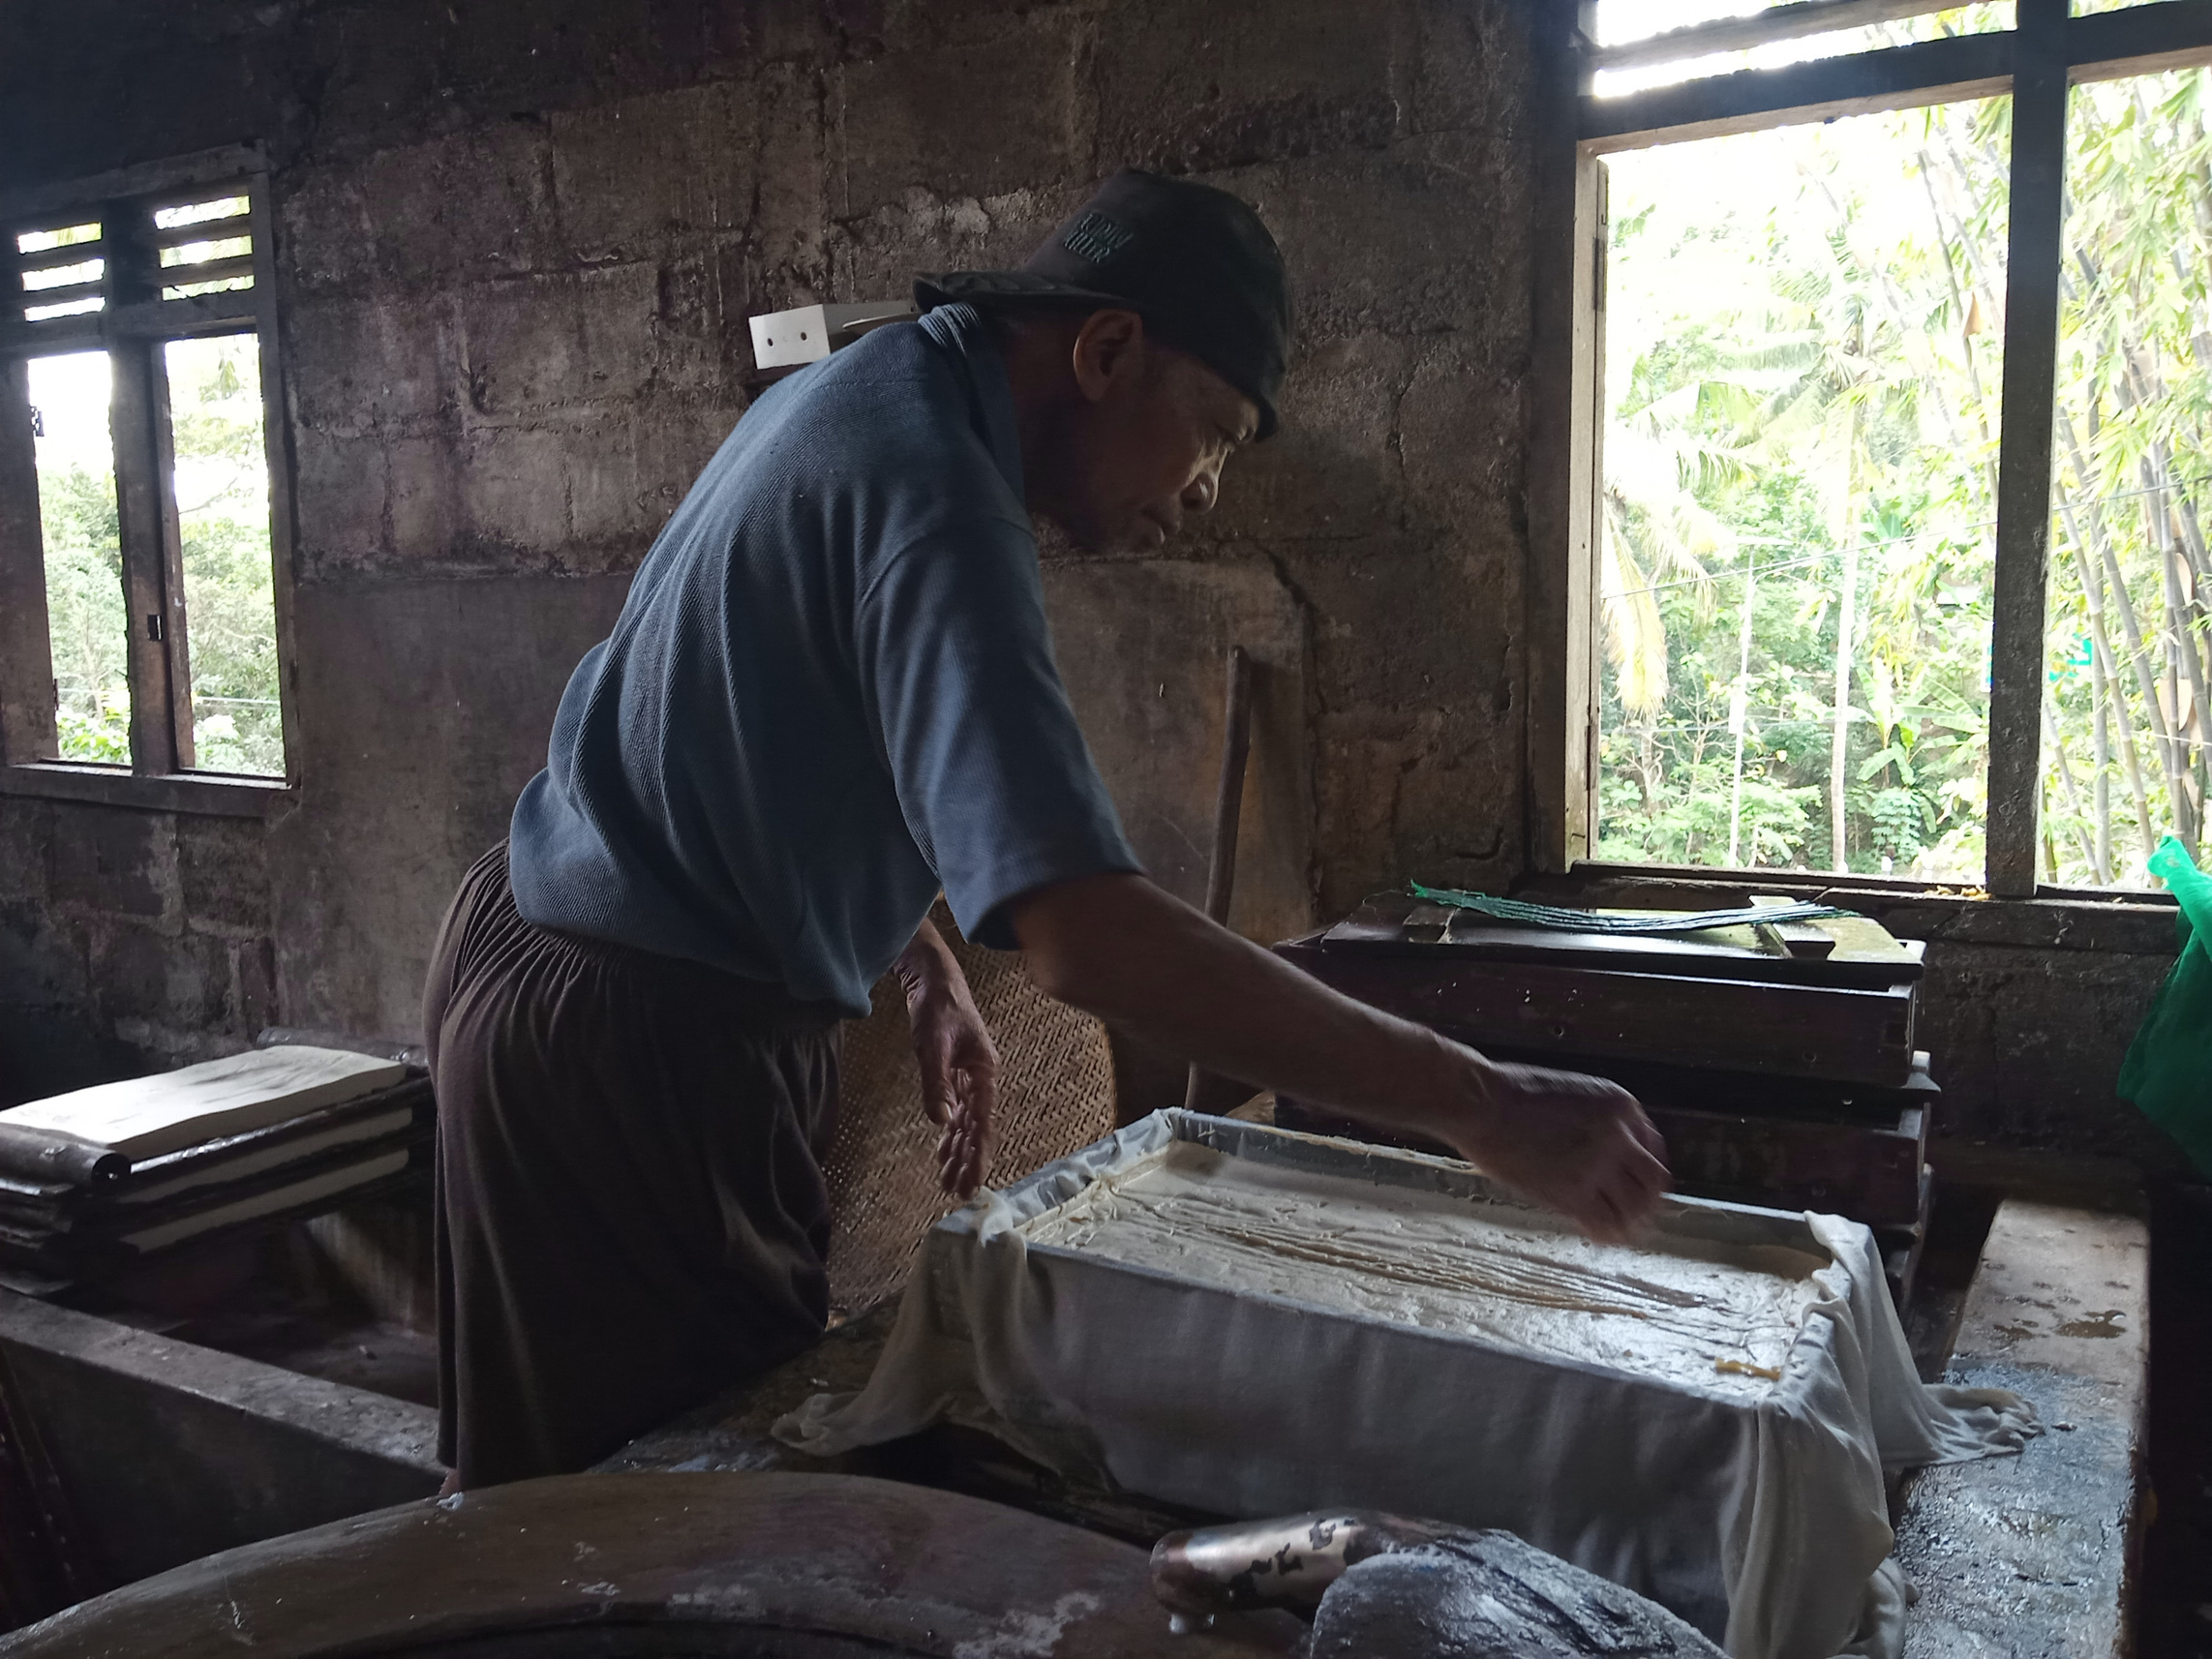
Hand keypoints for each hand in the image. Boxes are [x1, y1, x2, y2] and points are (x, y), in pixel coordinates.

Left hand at [896, 922, 999, 1198]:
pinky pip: (956, 1110)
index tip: (973, 1181)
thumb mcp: (933, 1045)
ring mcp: (970, 1077)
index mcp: (985, 1073)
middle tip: (958, 1191)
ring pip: (966, 1122)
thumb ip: (937, 1084)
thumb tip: (943, 1122)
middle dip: (968, 1160)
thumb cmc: (938, 1007)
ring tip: (949, 1180)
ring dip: (958, 1150)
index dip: (979, 1155)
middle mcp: (981, 1078)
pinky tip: (944, 1148)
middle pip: (977, 1128)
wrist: (935, 978)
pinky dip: (950, 1131)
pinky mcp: (956, 1073)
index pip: (983, 1124)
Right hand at [1438, 1055, 1668, 1243]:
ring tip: (1622, 1231)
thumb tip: (1601, 1152)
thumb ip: (1597, 1121)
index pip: (1652, 1145)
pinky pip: (1605, 1223)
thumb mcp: (1572, 1093)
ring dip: (1630, 1221)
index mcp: (1620, 1104)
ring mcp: (1599, 1165)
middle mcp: (1619, 1135)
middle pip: (1653, 1179)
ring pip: (1636, 1206)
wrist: (1481, 1104)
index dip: (1643, 1169)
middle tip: (1637, 1212)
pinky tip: (1597, 1235)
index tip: (1634, 1182)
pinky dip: (1605, 1233)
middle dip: (1647, 1198)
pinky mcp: (1575, 1192)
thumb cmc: (1511, 1094)